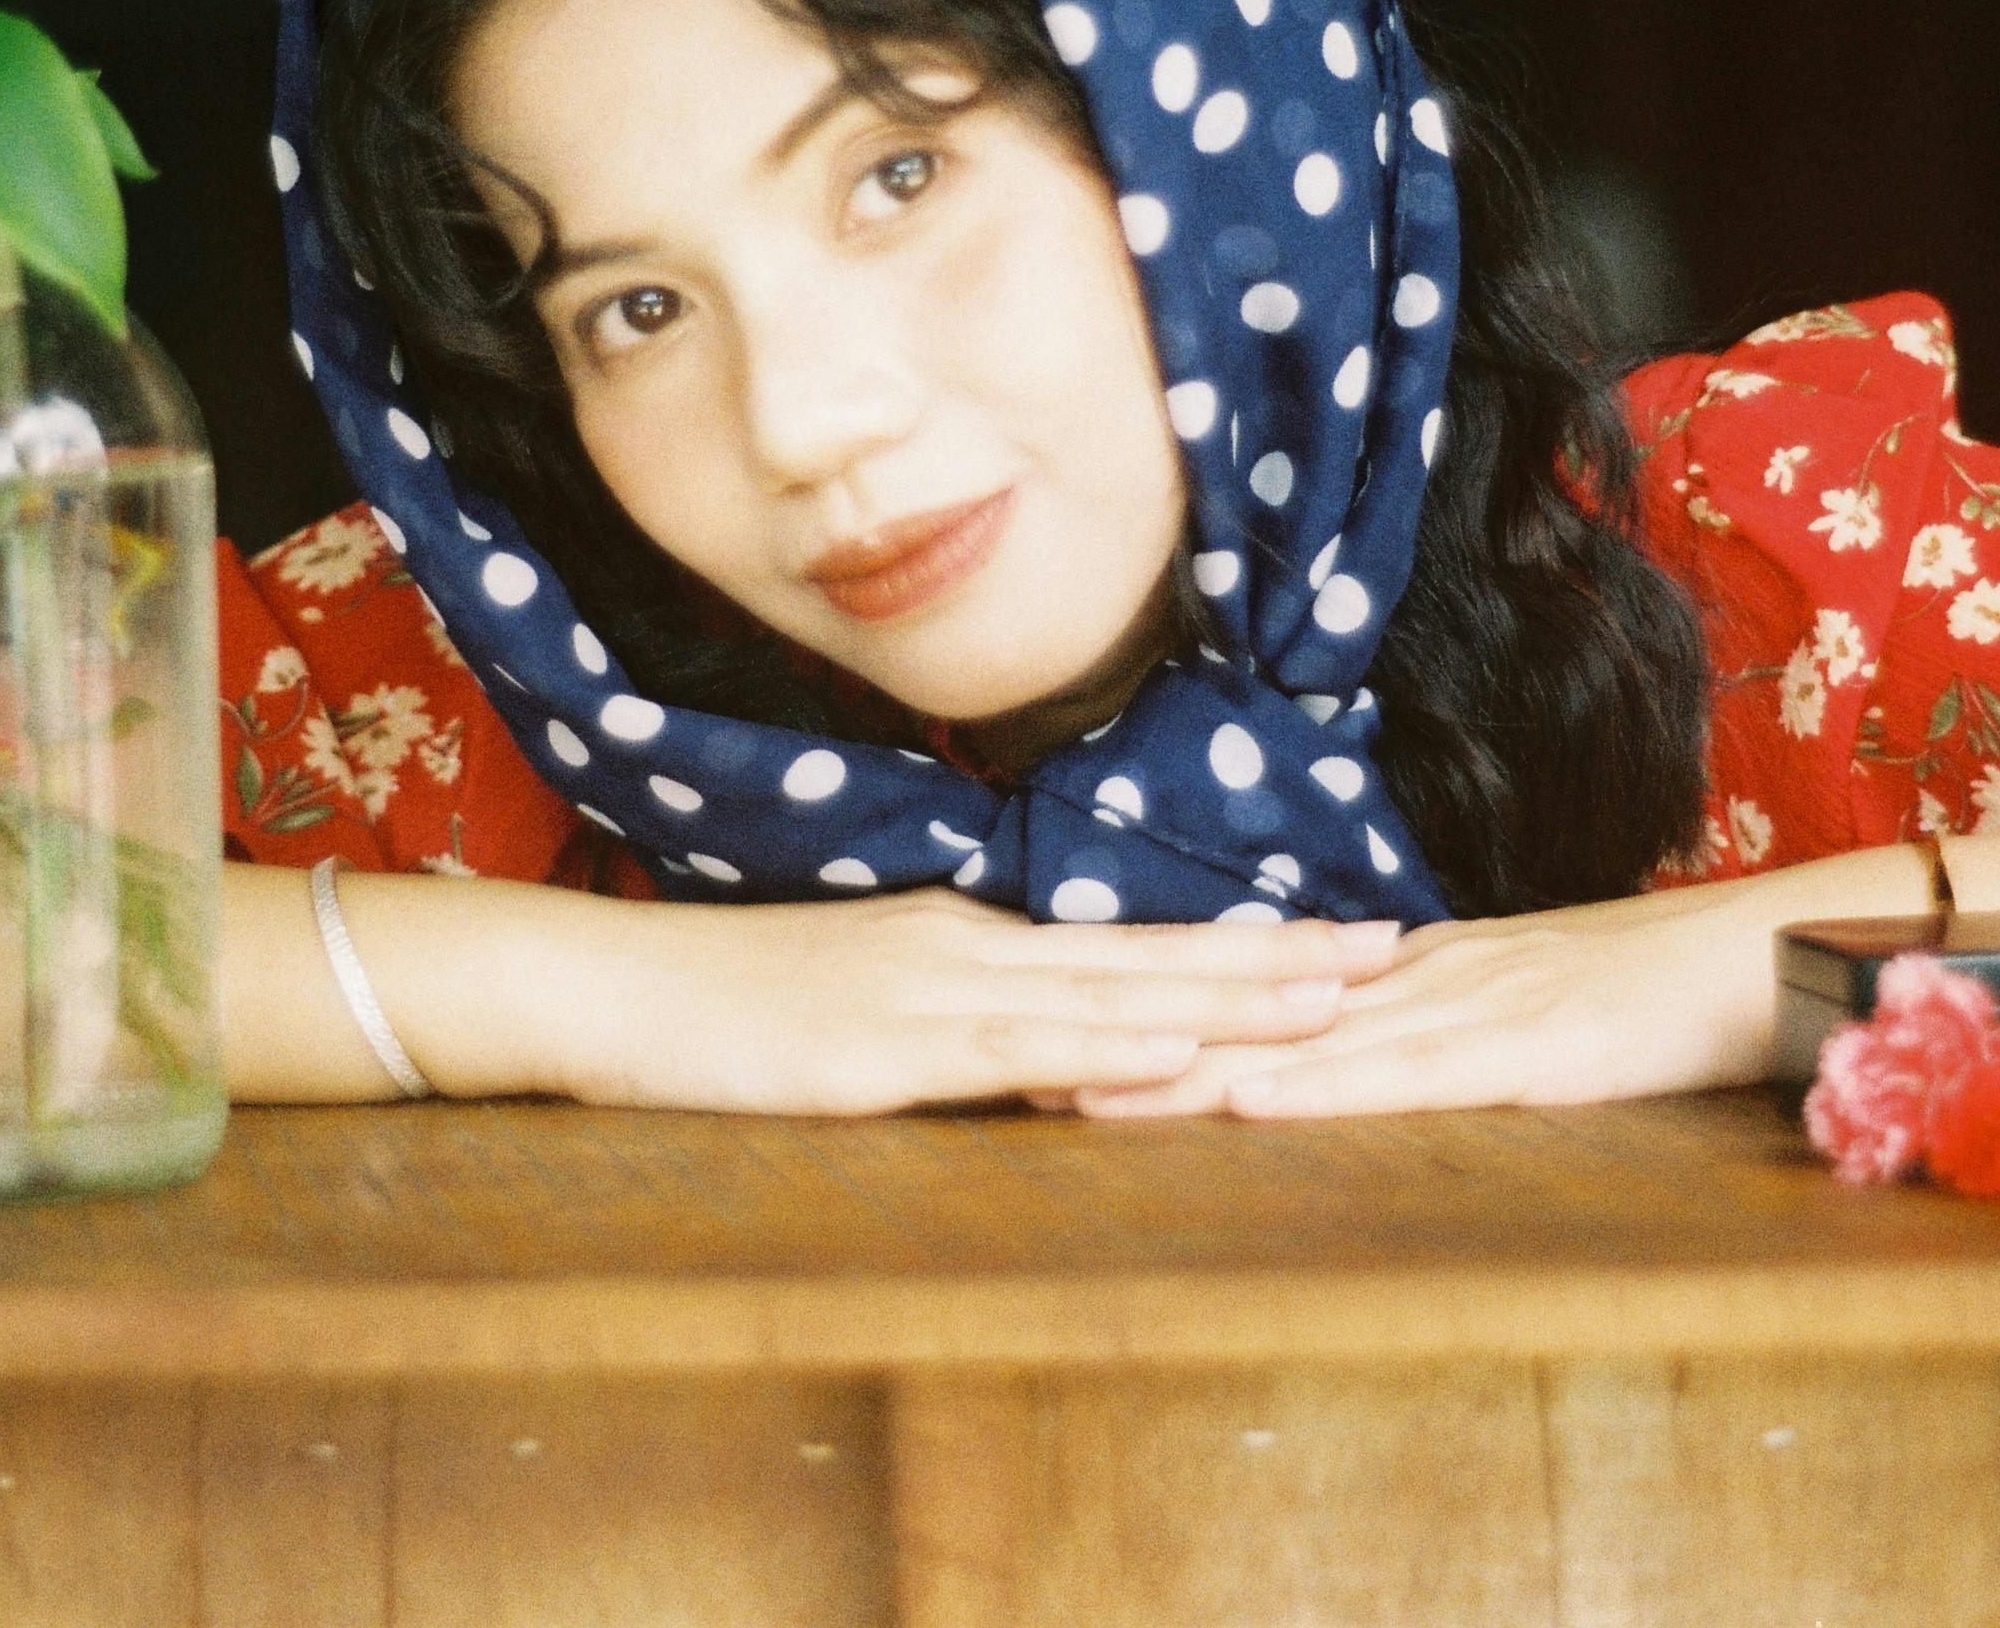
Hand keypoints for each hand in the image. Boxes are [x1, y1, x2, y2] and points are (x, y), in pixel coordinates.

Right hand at [551, 890, 1402, 1116]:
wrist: (607, 992)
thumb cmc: (723, 1008)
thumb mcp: (860, 1012)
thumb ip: (953, 1029)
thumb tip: (1043, 1057)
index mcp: (970, 945)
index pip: (1135, 946)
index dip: (1244, 946)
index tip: (1345, 942)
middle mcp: (970, 953)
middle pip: (1152, 957)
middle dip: (1277, 959)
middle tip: (1392, 949)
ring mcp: (930, 996)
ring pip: (1109, 998)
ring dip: (1228, 999)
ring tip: (1332, 996)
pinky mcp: (884, 1052)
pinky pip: (1012, 1051)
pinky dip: (1104, 1051)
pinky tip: (1176, 1051)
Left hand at [1066, 883, 1783, 1118]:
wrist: (1756, 957)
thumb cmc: (1654, 992)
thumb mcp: (1526, 1005)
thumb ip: (1446, 1021)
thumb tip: (1363, 1035)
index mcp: (1417, 971)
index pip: (1262, 992)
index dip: (1160, 1013)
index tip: (1061, 1031)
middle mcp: (1417, 981)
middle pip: (1251, 1018)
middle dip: (1133, 1046)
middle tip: (1018, 1068)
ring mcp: (1464, 1013)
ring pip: (1301, 1049)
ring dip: (1190, 1076)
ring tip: (1083, 1095)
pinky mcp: (1520, 1056)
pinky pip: (1405, 1079)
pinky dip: (1323, 1093)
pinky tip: (1252, 1107)